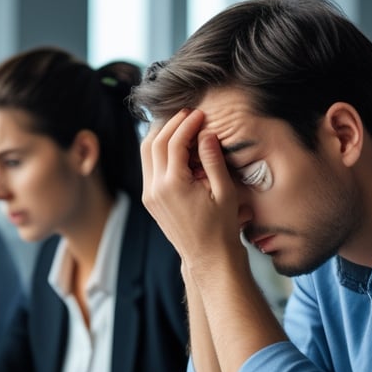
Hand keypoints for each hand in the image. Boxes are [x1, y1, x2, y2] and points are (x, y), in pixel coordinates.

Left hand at [140, 108, 246, 269]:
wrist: (207, 256)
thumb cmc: (221, 227)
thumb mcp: (224, 192)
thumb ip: (213, 160)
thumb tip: (206, 134)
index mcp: (173, 185)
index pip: (174, 142)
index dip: (187, 124)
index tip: (200, 114)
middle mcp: (155, 188)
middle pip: (154, 142)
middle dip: (171, 123)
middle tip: (189, 114)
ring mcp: (149, 194)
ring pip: (146, 152)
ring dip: (160, 134)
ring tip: (180, 124)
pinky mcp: (149, 199)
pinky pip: (148, 166)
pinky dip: (158, 150)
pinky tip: (174, 144)